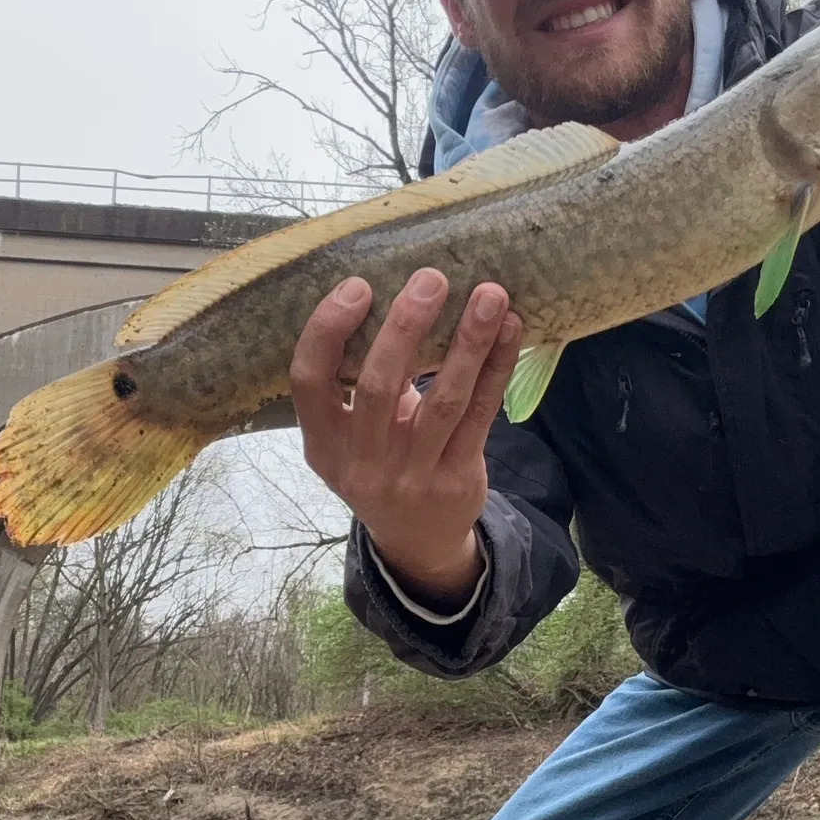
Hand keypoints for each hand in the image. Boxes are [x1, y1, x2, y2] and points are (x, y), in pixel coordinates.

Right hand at [290, 267, 521, 610]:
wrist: (417, 541)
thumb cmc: (381, 463)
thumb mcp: (350, 439)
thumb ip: (360, 383)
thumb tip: (397, 294)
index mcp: (323, 445)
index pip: (309, 382)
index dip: (328, 331)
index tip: (358, 286)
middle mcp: (362, 464)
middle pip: (379, 386)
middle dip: (405, 327)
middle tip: (432, 278)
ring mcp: (412, 476)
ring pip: (443, 400)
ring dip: (468, 342)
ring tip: (490, 295)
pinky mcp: (458, 478)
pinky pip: (481, 414)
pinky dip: (496, 367)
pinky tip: (510, 330)